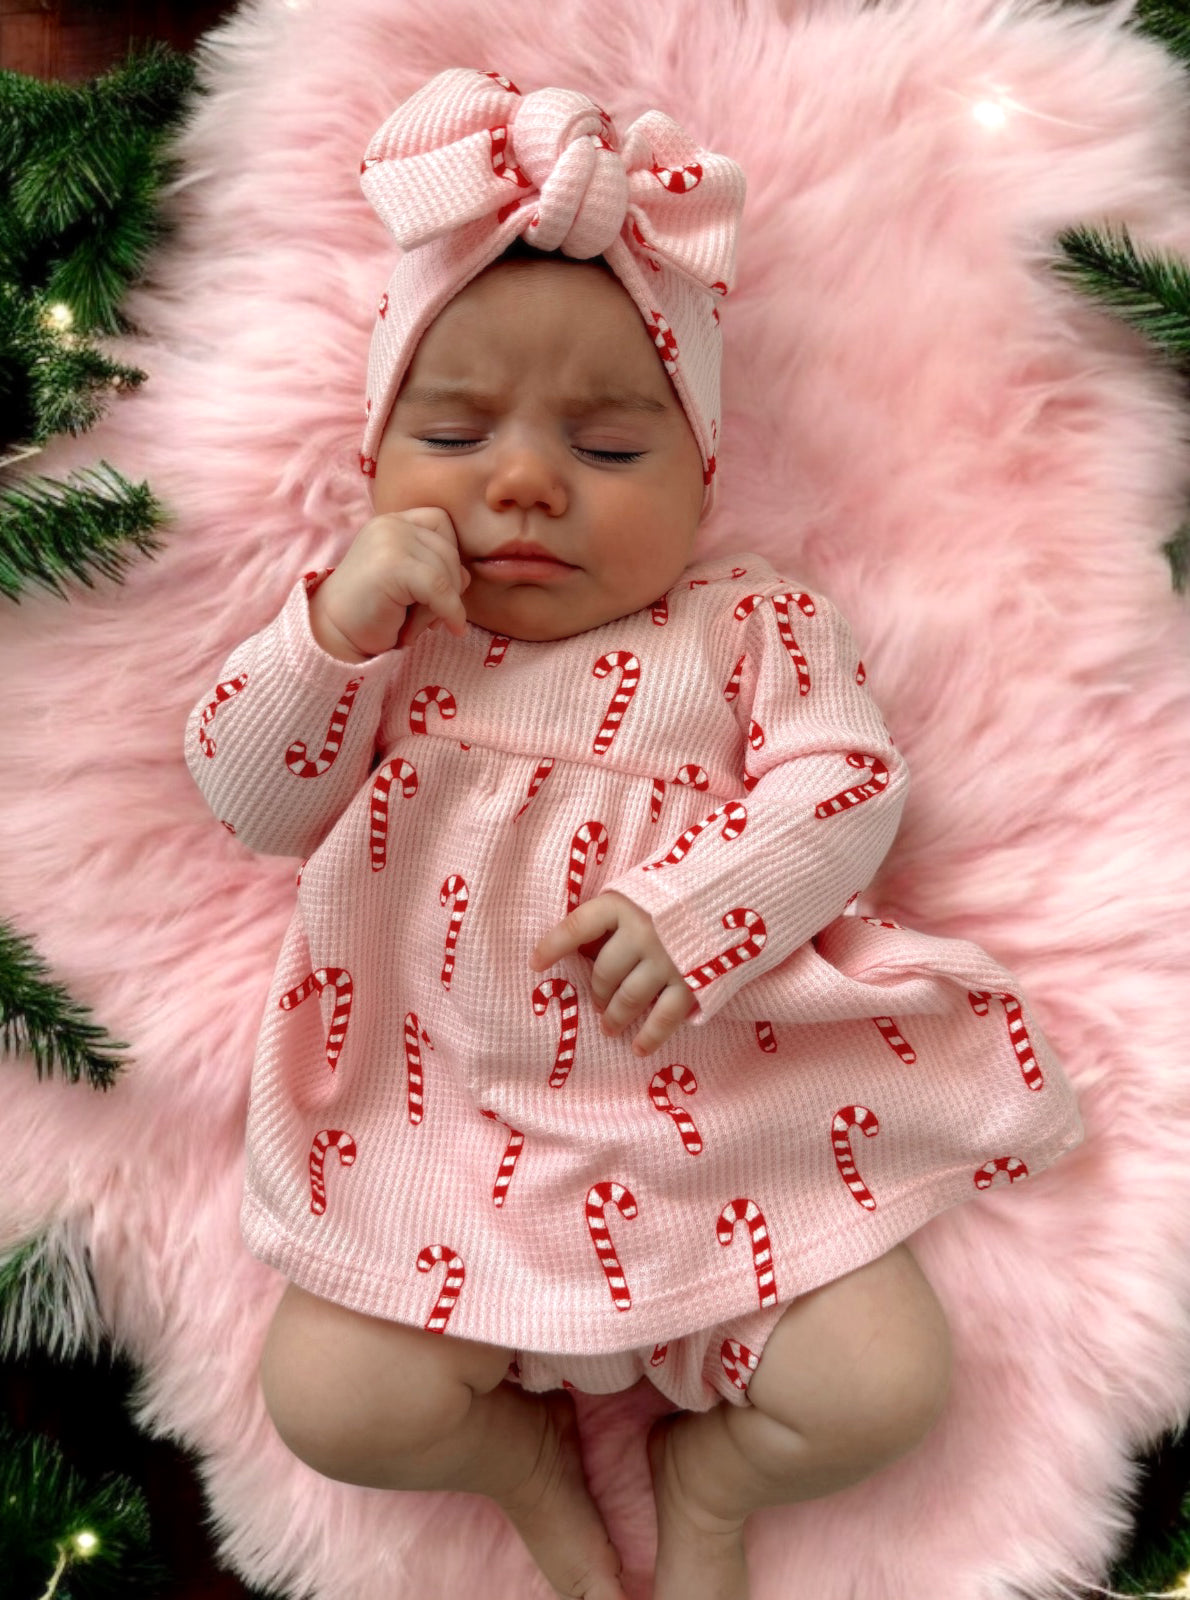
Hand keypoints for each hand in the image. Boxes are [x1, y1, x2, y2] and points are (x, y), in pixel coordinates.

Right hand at [308, 507, 471, 660]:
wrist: (334, 635)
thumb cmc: (375, 612)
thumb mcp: (413, 583)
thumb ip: (439, 570)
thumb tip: (466, 577)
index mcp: (394, 522)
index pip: (442, 524)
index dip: (448, 558)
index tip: (435, 590)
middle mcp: (390, 523)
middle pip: (449, 550)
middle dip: (447, 589)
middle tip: (425, 618)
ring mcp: (389, 540)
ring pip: (446, 571)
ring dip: (440, 606)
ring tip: (414, 625)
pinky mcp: (391, 564)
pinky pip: (440, 587)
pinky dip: (450, 611)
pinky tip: (452, 628)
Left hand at [530, 892, 696, 1056]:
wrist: (748, 885)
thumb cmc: (691, 885)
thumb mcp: (650, 886)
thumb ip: (624, 910)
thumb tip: (592, 942)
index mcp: (626, 902)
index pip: (577, 927)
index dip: (553, 946)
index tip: (535, 964)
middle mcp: (642, 932)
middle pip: (604, 971)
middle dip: (597, 991)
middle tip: (597, 1001)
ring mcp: (668, 960)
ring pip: (628, 999)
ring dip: (615, 1017)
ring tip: (609, 1027)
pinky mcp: (693, 982)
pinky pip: (664, 1017)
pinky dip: (649, 1036)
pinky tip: (638, 1048)